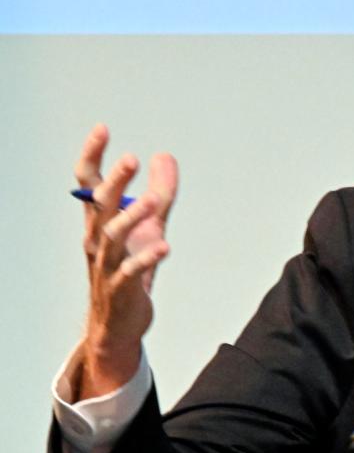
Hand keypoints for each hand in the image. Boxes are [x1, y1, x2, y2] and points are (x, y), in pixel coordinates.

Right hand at [73, 123, 177, 398]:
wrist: (120, 323)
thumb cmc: (131, 268)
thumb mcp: (150, 226)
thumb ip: (160, 191)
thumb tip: (165, 156)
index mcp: (99, 221)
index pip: (88, 183)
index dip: (93, 156)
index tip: (103, 129)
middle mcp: (97, 240)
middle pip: (100, 205)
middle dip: (114, 181)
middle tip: (131, 158)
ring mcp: (106, 265)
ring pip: (112, 237)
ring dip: (131, 217)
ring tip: (153, 202)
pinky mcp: (121, 289)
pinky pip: (129, 272)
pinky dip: (145, 259)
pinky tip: (164, 247)